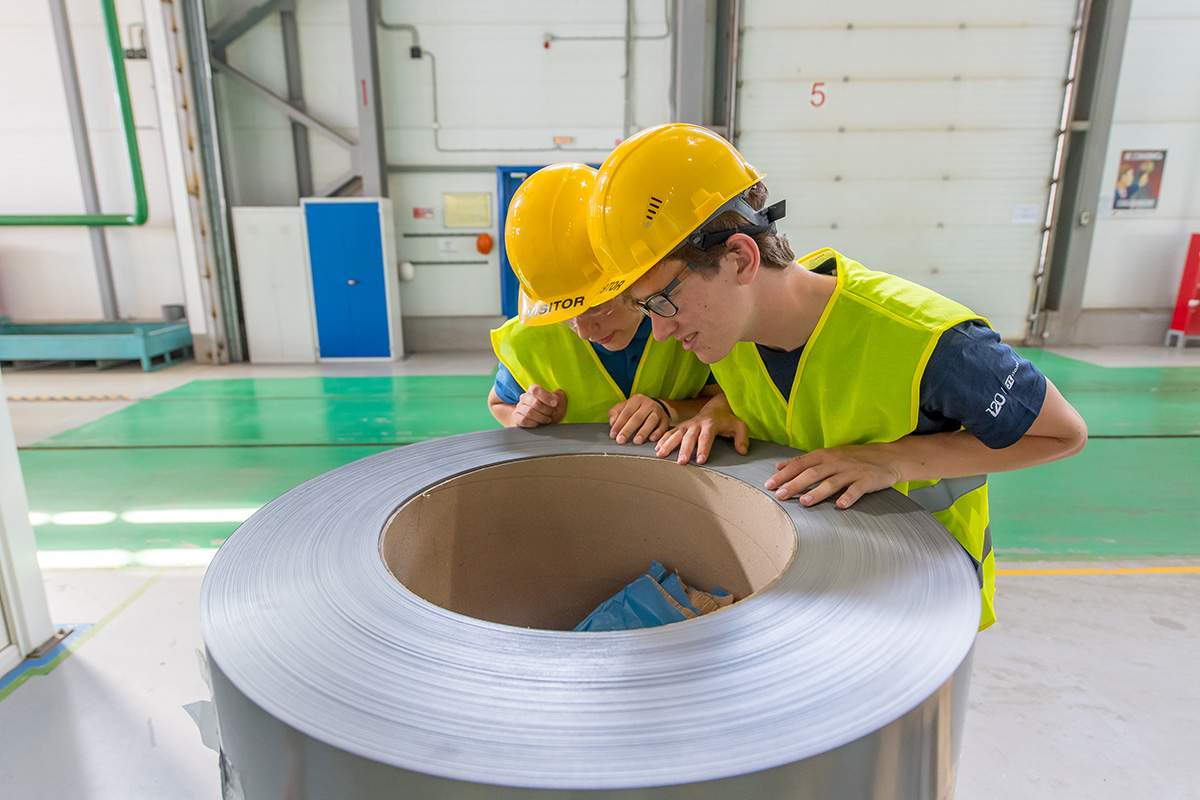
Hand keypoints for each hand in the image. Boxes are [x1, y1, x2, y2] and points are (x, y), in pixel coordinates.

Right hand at [512, 384, 566, 427]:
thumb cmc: (550, 410)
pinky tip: (539, 424)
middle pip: (535, 402)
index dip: (546, 397)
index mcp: (533, 390)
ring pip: (529, 412)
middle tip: (553, 413)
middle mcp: (524, 397)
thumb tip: (557, 393)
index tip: (555, 404)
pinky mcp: (516, 417)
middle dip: (547, 410)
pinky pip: (524, 420)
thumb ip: (559, 395)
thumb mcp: (558, 402)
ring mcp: (519, 407)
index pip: (536, 390)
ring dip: (542, 417)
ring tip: (548, 419)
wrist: (542, 422)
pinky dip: (534, 423)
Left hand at [608, 394, 669, 444]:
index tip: (613, 435)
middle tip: (621, 440)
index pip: (626, 412)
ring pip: (651, 421)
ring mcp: (658, 411)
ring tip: (636, 441)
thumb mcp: (624, 407)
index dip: (619, 424)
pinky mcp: (665, 420)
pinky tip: (651, 439)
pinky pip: (663, 427)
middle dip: (628, 430)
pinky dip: (657, 433)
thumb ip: (615, 413)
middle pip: (637, 418)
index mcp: (637, 399)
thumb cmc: (635, 410)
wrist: (655, 408)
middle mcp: (648, 404)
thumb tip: (612, 422)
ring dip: (643, 432)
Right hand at [654, 394, 747, 464]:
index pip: (706, 437)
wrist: (716, 406)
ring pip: (676, 434)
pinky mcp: (681, 426)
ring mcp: (687, 424)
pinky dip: (663, 440)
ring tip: (661, 455)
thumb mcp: (740, 425)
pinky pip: (670, 432)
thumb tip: (742, 451)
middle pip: (689, 437)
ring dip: (668, 444)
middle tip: (681, 462)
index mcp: (711, 423)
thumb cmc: (728, 419)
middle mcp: (697, 423)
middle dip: (684, 450)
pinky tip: (657, 449)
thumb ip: (742, 438)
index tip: (700, 460)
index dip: (704, 449)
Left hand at [764, 444, 901, 507]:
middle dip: (794, 484)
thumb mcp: (827, 455)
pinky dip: (849, 497)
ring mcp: (851, 471)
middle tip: (780, 495)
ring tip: (805, 502)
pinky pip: (856, 490)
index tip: (769, 485)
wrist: (887, 457)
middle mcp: (835, 462)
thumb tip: (779, 466)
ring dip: (818, 492)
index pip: (799, 464)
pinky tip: (841, 505)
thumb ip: (803, 462)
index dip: (784, 474)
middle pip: (812, 473)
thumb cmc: (853, 458)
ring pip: (831, 482)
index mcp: (823, 456)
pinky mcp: (867, 480)